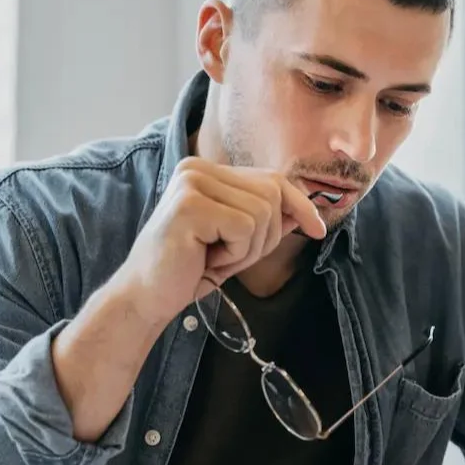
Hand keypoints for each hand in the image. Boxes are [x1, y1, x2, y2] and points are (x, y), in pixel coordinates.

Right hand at [118, 156, 327, 321]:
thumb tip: (305, 212)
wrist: (147, 296)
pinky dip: (235, 254)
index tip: (317, 230)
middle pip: (272, 193)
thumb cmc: (190, 268)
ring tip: (216, 258)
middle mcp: (197, 168)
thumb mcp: (237, 242)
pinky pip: (244, 227)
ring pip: (262, 212)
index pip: (271, 179)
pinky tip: (207, 260)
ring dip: (248, 248)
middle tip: (232, 258)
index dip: (300, 205)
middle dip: (266, 235)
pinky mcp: (190, 205)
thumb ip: (267, 221)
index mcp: (206, 170)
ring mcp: (191, 184)